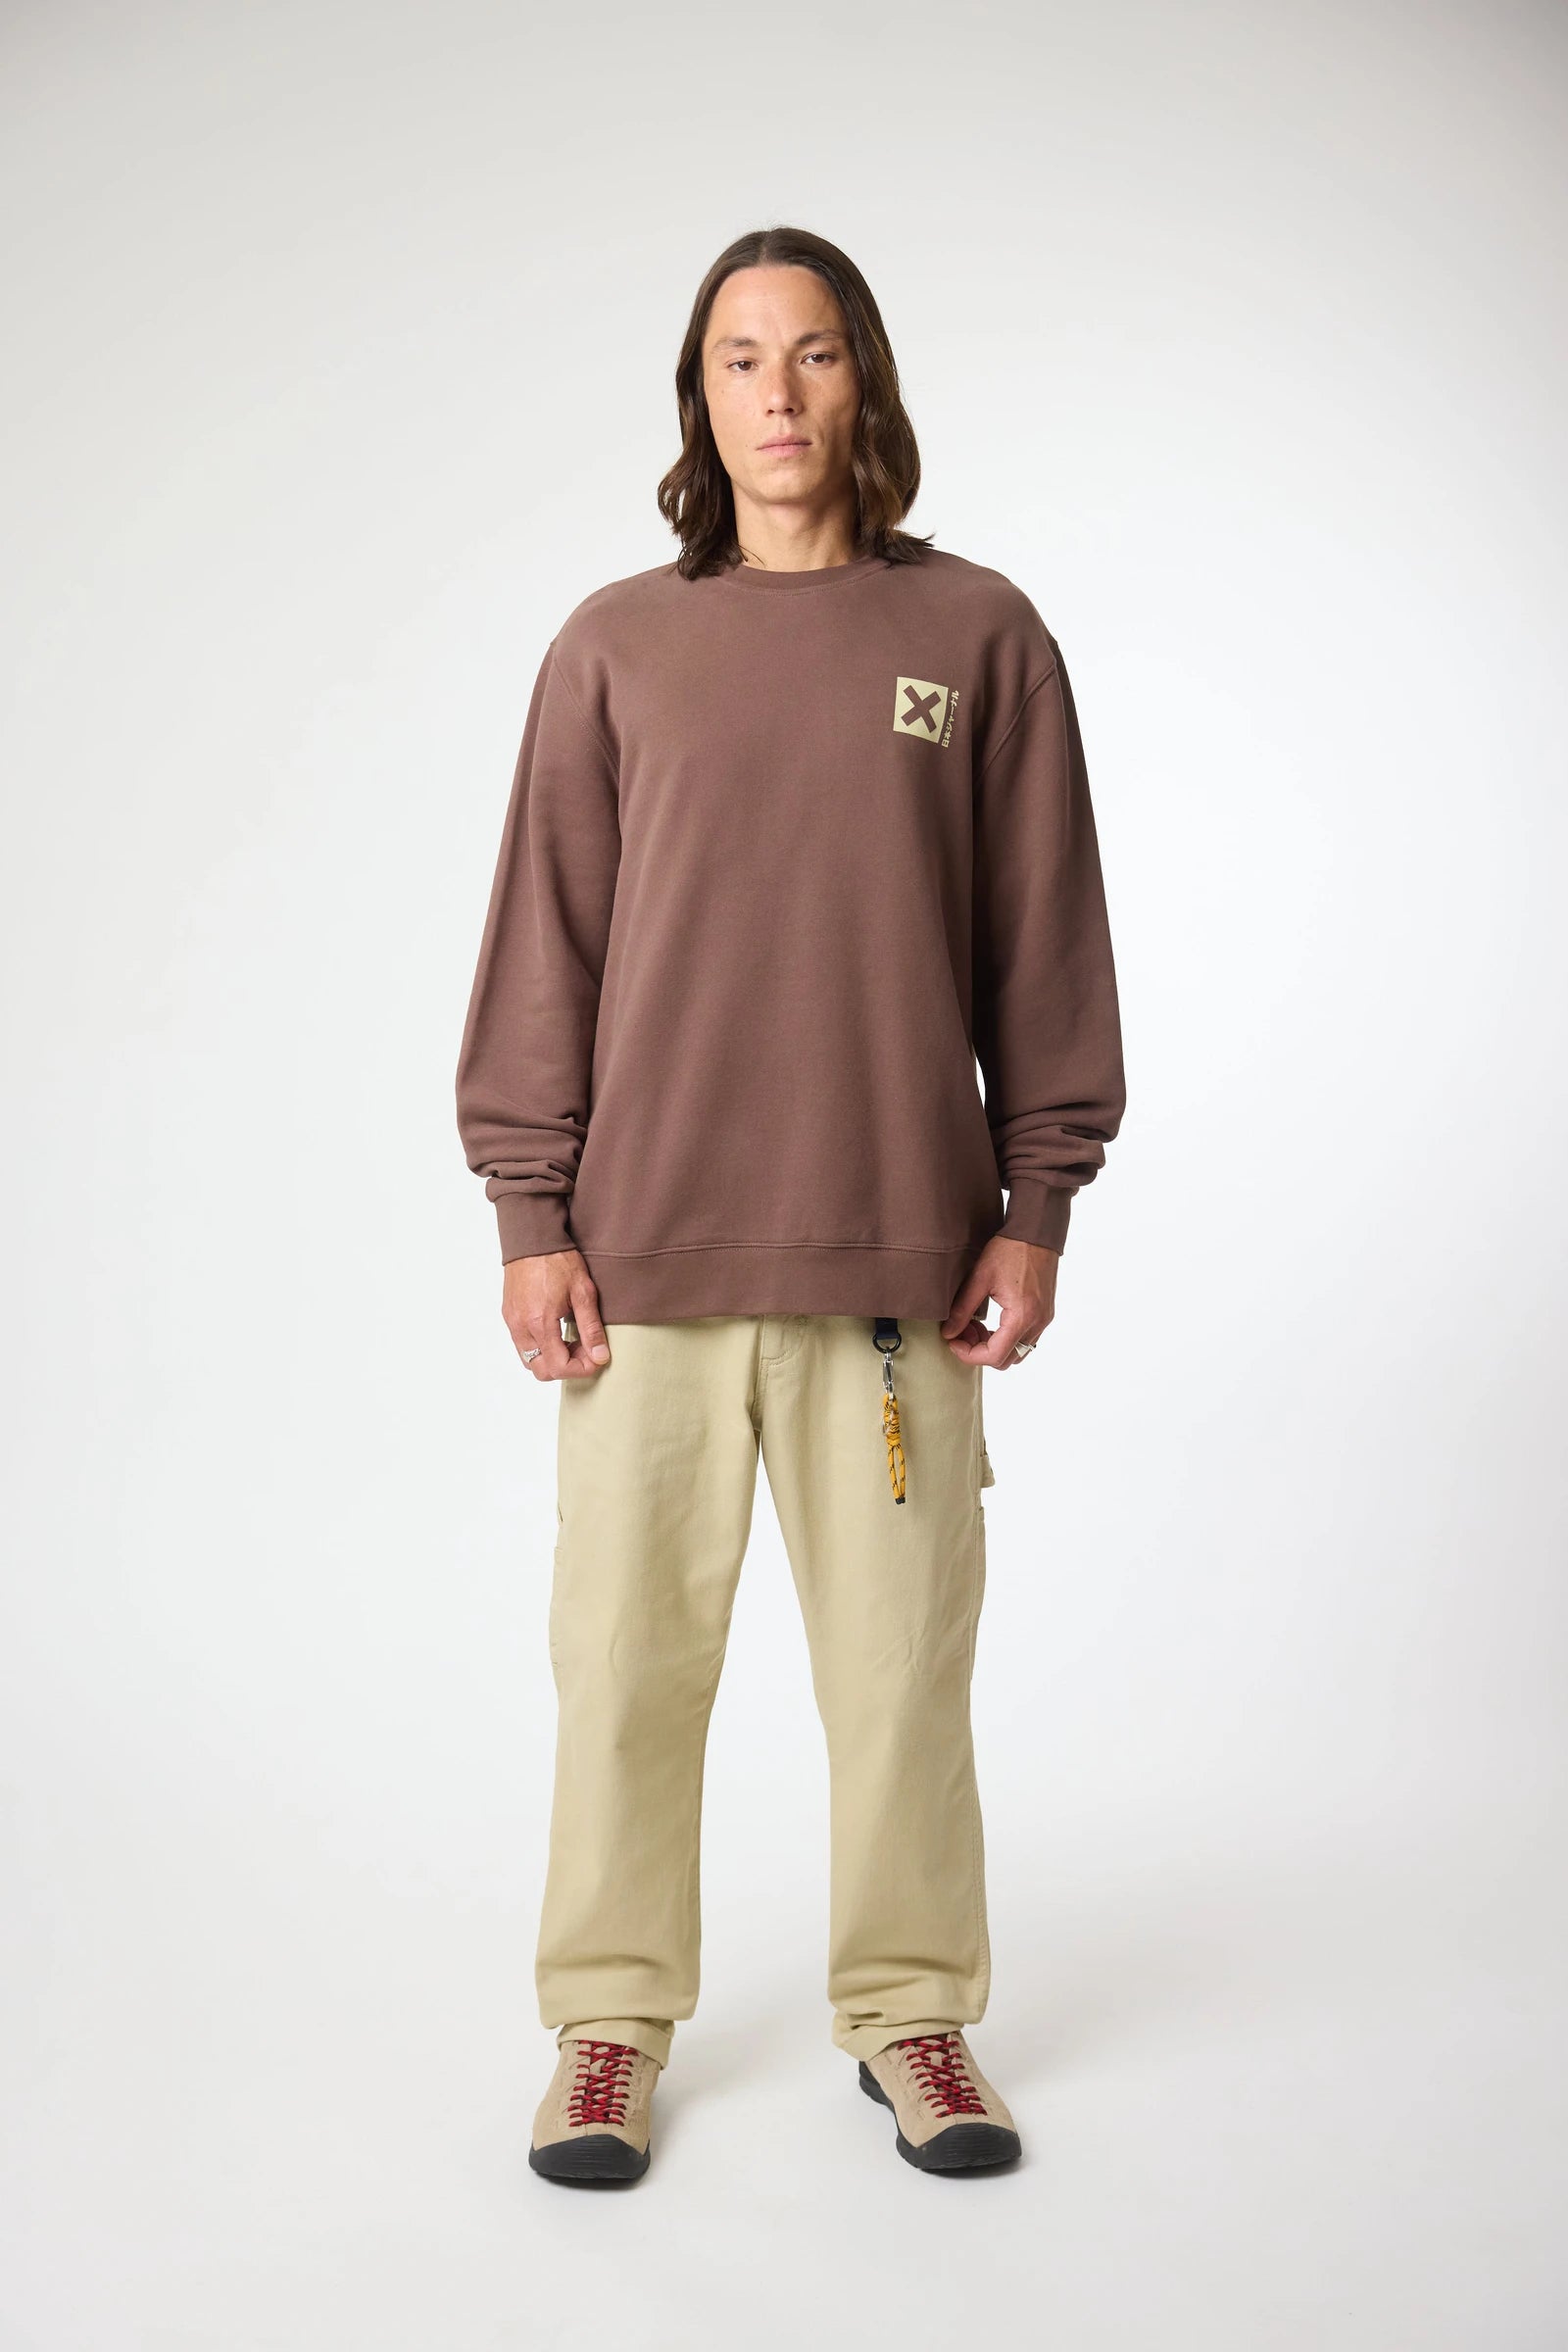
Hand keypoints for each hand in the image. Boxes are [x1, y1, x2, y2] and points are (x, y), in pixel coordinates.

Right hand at [502, 1249, 611, 1379]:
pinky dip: (541, 1348)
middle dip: (566, 1367)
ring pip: (530, 1360)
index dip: (581, 1369)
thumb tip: (600, 1357)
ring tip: (573, 1340)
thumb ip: (591, 1328)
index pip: (558, 1367)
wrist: (532, 1239)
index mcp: (540, 1322)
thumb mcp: (583, 1292)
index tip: (596, 1358)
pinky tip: (558, 1331)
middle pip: (540, 1371)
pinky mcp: (509, 1315)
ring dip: (553, 1359)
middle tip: (585, 1350)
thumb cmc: (558, 1260)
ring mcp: (512, 1322)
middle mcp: (521, 1326)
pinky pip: (522, 1345)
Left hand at [940, 1235, 1057, 1366]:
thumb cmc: (1010, 1250)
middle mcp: (1037, 1323)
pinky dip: (1005, 1338)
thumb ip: (962, 1309)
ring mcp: (1043, 1320)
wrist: (1037, 1233)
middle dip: (979, 1351)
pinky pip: (1025, 1340)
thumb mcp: (980, 1278)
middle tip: (963, 1331)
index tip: (953, 1341)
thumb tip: (948, 1333)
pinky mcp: (1044, 1314)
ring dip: (993, 1346)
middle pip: (1006, 1360)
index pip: (994, 1356)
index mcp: (1021, 1316)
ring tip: (975, 1325)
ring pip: (1016, 1353)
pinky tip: (991, 1321)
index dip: (969, 1354)